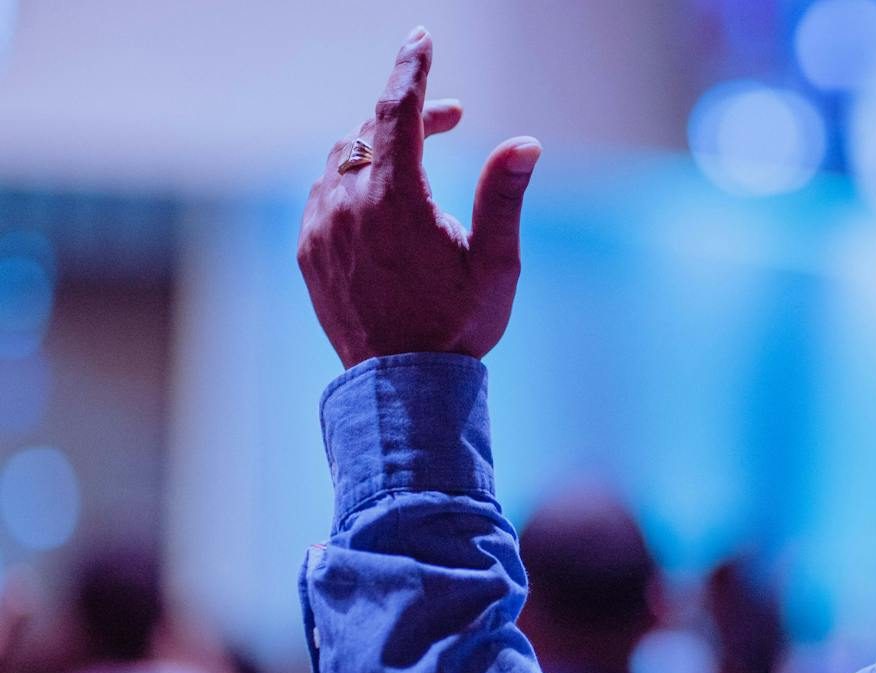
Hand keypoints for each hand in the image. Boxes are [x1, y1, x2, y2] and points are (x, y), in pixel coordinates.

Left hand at [298, 27, 541, 367]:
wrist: (404, 389)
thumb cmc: (458, 327)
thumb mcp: (496, 263)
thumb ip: (503, 196)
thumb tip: (524, 143)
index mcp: (396, 200)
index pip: (397, 110)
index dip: (411, 69)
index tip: (421, 39)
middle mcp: (348, 206)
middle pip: (371, 131)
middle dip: (411, 115)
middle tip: (452, 119)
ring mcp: (321, 229)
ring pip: (342, 160)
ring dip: (379, 149)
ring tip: (417, 167)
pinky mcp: (309, 253)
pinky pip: (323, 196)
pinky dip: (351, 184)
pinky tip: (380, 205)